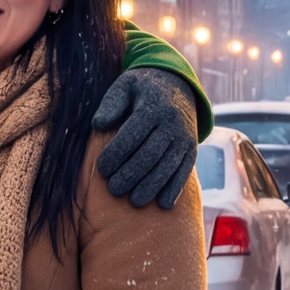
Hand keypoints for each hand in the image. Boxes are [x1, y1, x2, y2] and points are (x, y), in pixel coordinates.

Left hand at [92, 67, 199, 210]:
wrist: (178, 84)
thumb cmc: (142, 87)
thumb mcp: (125, 85)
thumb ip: (111, 104)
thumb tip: (98, 124)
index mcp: (153, 107)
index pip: (133, 134)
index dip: (116, 153)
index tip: (101, 169)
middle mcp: (172, 124)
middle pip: (151, 154)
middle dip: (132, 174)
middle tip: (114, 189)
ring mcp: (185, 138)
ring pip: (168, 166)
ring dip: (152, 186)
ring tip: (135, 202)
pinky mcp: (192, 149)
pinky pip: (185, 171)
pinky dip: (176, 189)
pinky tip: (165, 205)